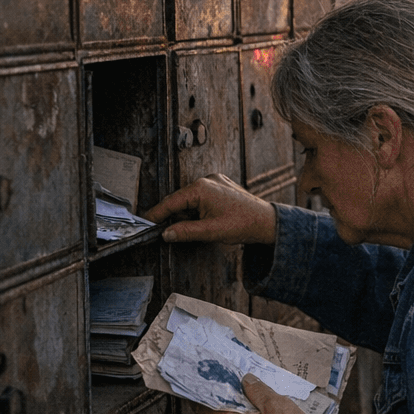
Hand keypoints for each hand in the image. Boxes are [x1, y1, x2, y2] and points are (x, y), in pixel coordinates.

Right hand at [144, 174, 276, 244]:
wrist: (266, 221)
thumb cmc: (243, 224)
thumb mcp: (210, 231)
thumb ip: (185, 232)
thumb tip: (166, 233)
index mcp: (202, 189)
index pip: (171, 202)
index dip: (157, 214)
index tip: (146, 223)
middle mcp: (207, 180)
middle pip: (180, 199)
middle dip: (175, 216)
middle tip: (170, 232)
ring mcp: (215, 181)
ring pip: (190, 198)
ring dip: (189, 213)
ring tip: (204, 226)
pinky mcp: (221, 185)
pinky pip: (202, 195)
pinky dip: (199, 208)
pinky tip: (208, 219)